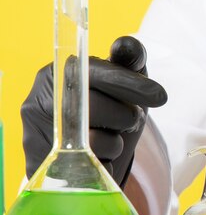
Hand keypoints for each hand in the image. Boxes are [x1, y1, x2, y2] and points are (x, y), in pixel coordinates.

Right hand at [21, 36, 167, 186]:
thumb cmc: (106, 111)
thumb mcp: (121, 85)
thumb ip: (129, 62)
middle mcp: (39, 102)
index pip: (95, 73)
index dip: (129, 83)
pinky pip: (89, 167)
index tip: (160, 96)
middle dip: (125, 116)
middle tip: (131, 119)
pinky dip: (106, 165)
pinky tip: (102, 158)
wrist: (84, 154)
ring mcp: (37, 136)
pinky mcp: (44, 168)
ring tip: (113, 139)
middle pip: (95, 108)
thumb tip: (130, 46)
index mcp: (57, 73)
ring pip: (93, 141)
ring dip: (116, 143)